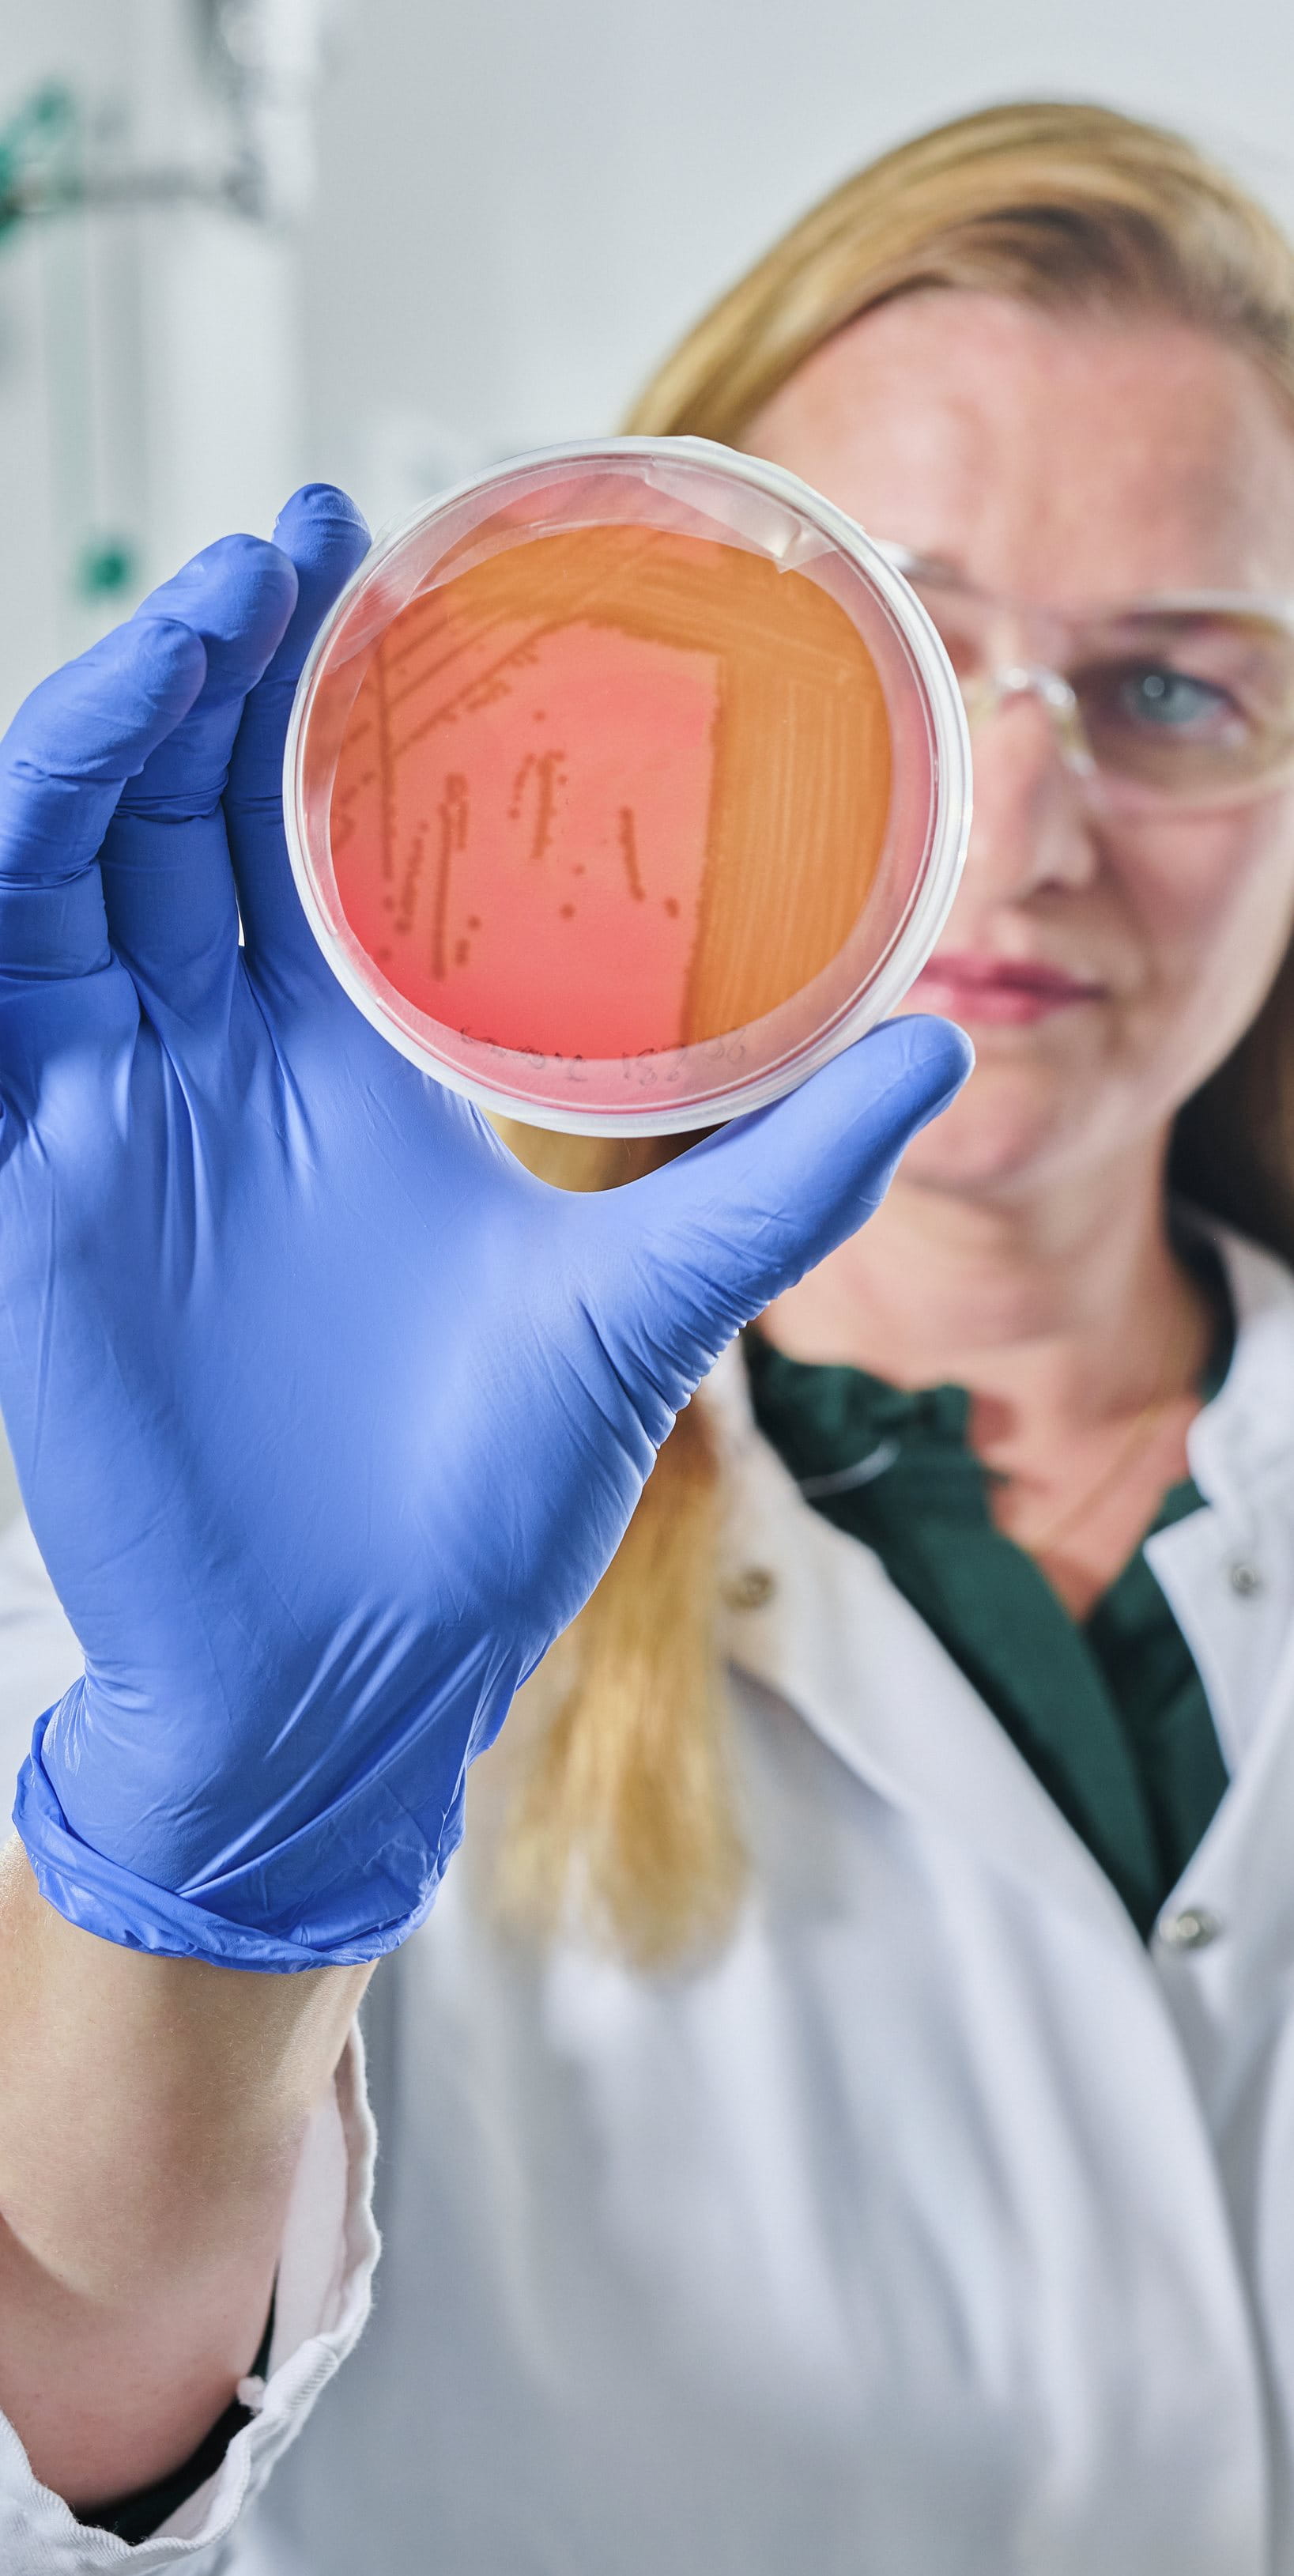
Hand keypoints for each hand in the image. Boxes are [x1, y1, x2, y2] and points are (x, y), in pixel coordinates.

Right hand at [0, 488, 969, 1968]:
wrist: (350, 1677)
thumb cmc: (474, 1515)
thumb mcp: (644, 1315)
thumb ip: (776, 1187)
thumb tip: (936, 1057)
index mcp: (345, 1080)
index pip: (305, 844)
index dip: (318, 703)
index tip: (372, 562)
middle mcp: (221, 1073)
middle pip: (186, 820)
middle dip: (218, 674)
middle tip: (293, 551)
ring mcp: (116, 1119)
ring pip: (75, 871)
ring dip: (118, 737)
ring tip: (205, 618)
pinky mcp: (38, 1186)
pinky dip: (15, 873)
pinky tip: (56, 788)